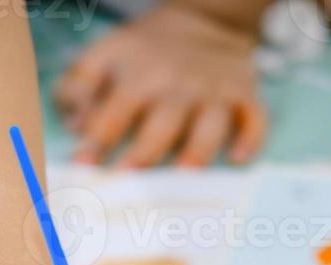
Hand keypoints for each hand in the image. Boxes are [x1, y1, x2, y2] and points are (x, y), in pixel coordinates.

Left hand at [55, 3, 267, 167]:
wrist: (203, 20)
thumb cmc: (145, 51)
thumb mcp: (105, 54)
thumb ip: (80, 86)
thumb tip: (75, 124)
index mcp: (140, 73)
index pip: (116, 108)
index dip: (98, 137)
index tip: (83, 164)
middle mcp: (179, 83)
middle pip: (163, 122)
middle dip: (145, 151)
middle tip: (128, 179)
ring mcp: (214, 91)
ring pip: (210, 125)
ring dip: (198, 151)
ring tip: (184, 176)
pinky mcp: (245, 95)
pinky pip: (254, 118)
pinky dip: (251, 138)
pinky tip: (239, 158)